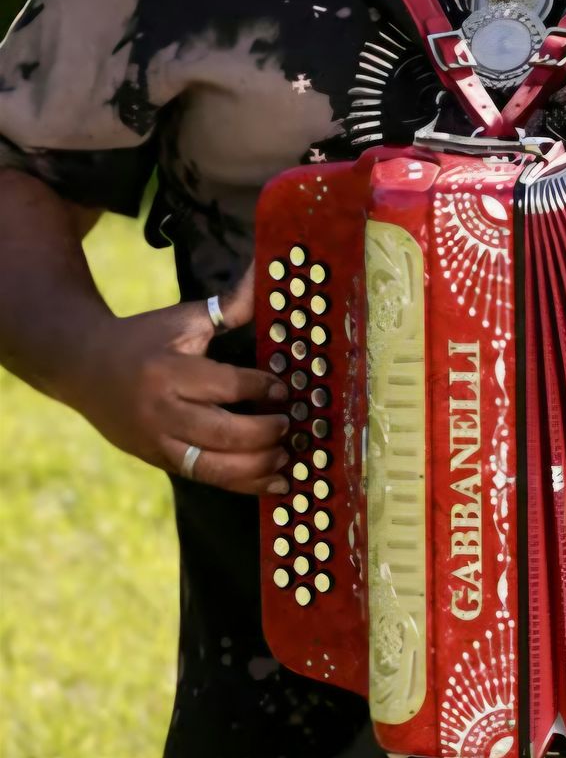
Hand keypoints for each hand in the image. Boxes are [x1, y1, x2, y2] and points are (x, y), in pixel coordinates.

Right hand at [79, 268, 290, 494]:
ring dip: (258, 467)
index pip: (225, 386)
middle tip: (292, 423)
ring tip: (289, 457)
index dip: (261, 388)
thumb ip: (230, 305)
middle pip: (223, 432)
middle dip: (265, 432)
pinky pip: (205, 477)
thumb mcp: (183, 318)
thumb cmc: (142, 338)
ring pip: (215, 466)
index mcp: (170, 371)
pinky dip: (242, 484)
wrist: (82, 367)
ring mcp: (158, 442)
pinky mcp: (159, 461)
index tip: (287, 388)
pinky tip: (273, 483)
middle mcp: (162, 412)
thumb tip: (266, 273)